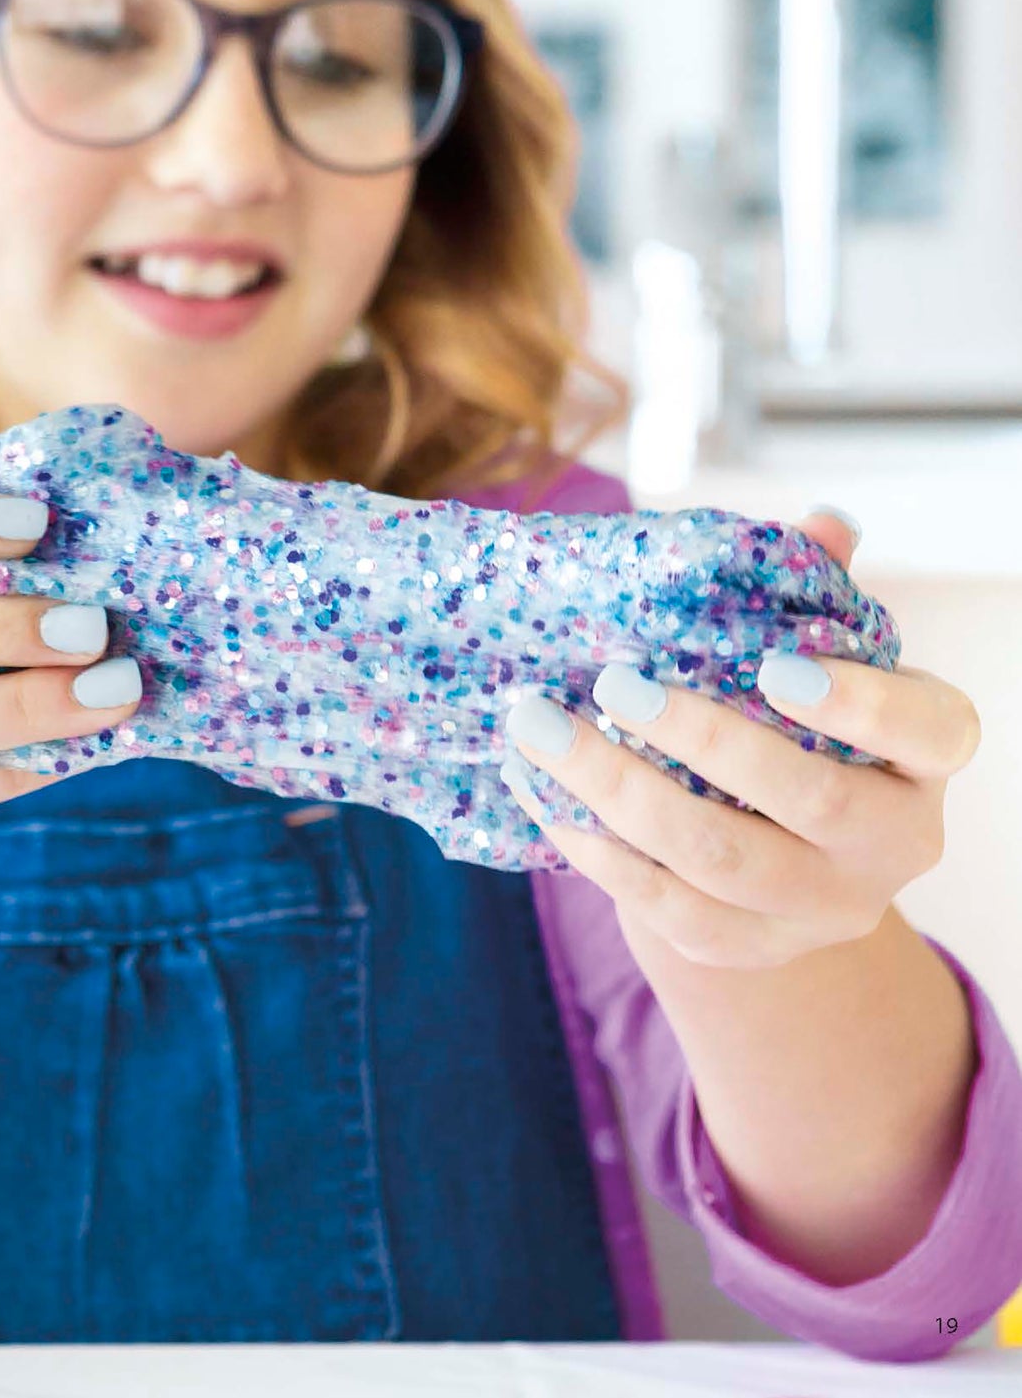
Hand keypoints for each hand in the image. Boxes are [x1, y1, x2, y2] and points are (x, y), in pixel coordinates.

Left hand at [500, 510, 982, 969]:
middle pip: (804, 798)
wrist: (774, 846)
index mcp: (928, 754)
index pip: (926, 730)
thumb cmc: (796, 718)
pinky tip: (542, 795)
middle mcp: (895, 841)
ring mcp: (826, 906)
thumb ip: (815, 589)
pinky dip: (598, 851)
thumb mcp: (818, 652)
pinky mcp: (750, 945)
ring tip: (539, 730)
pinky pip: (668, 909)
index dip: (860, 704)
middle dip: (698, 737)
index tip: (772, 665)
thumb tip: (824, 521)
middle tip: (610, 683)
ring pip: (718, 859)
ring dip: (617, 791)